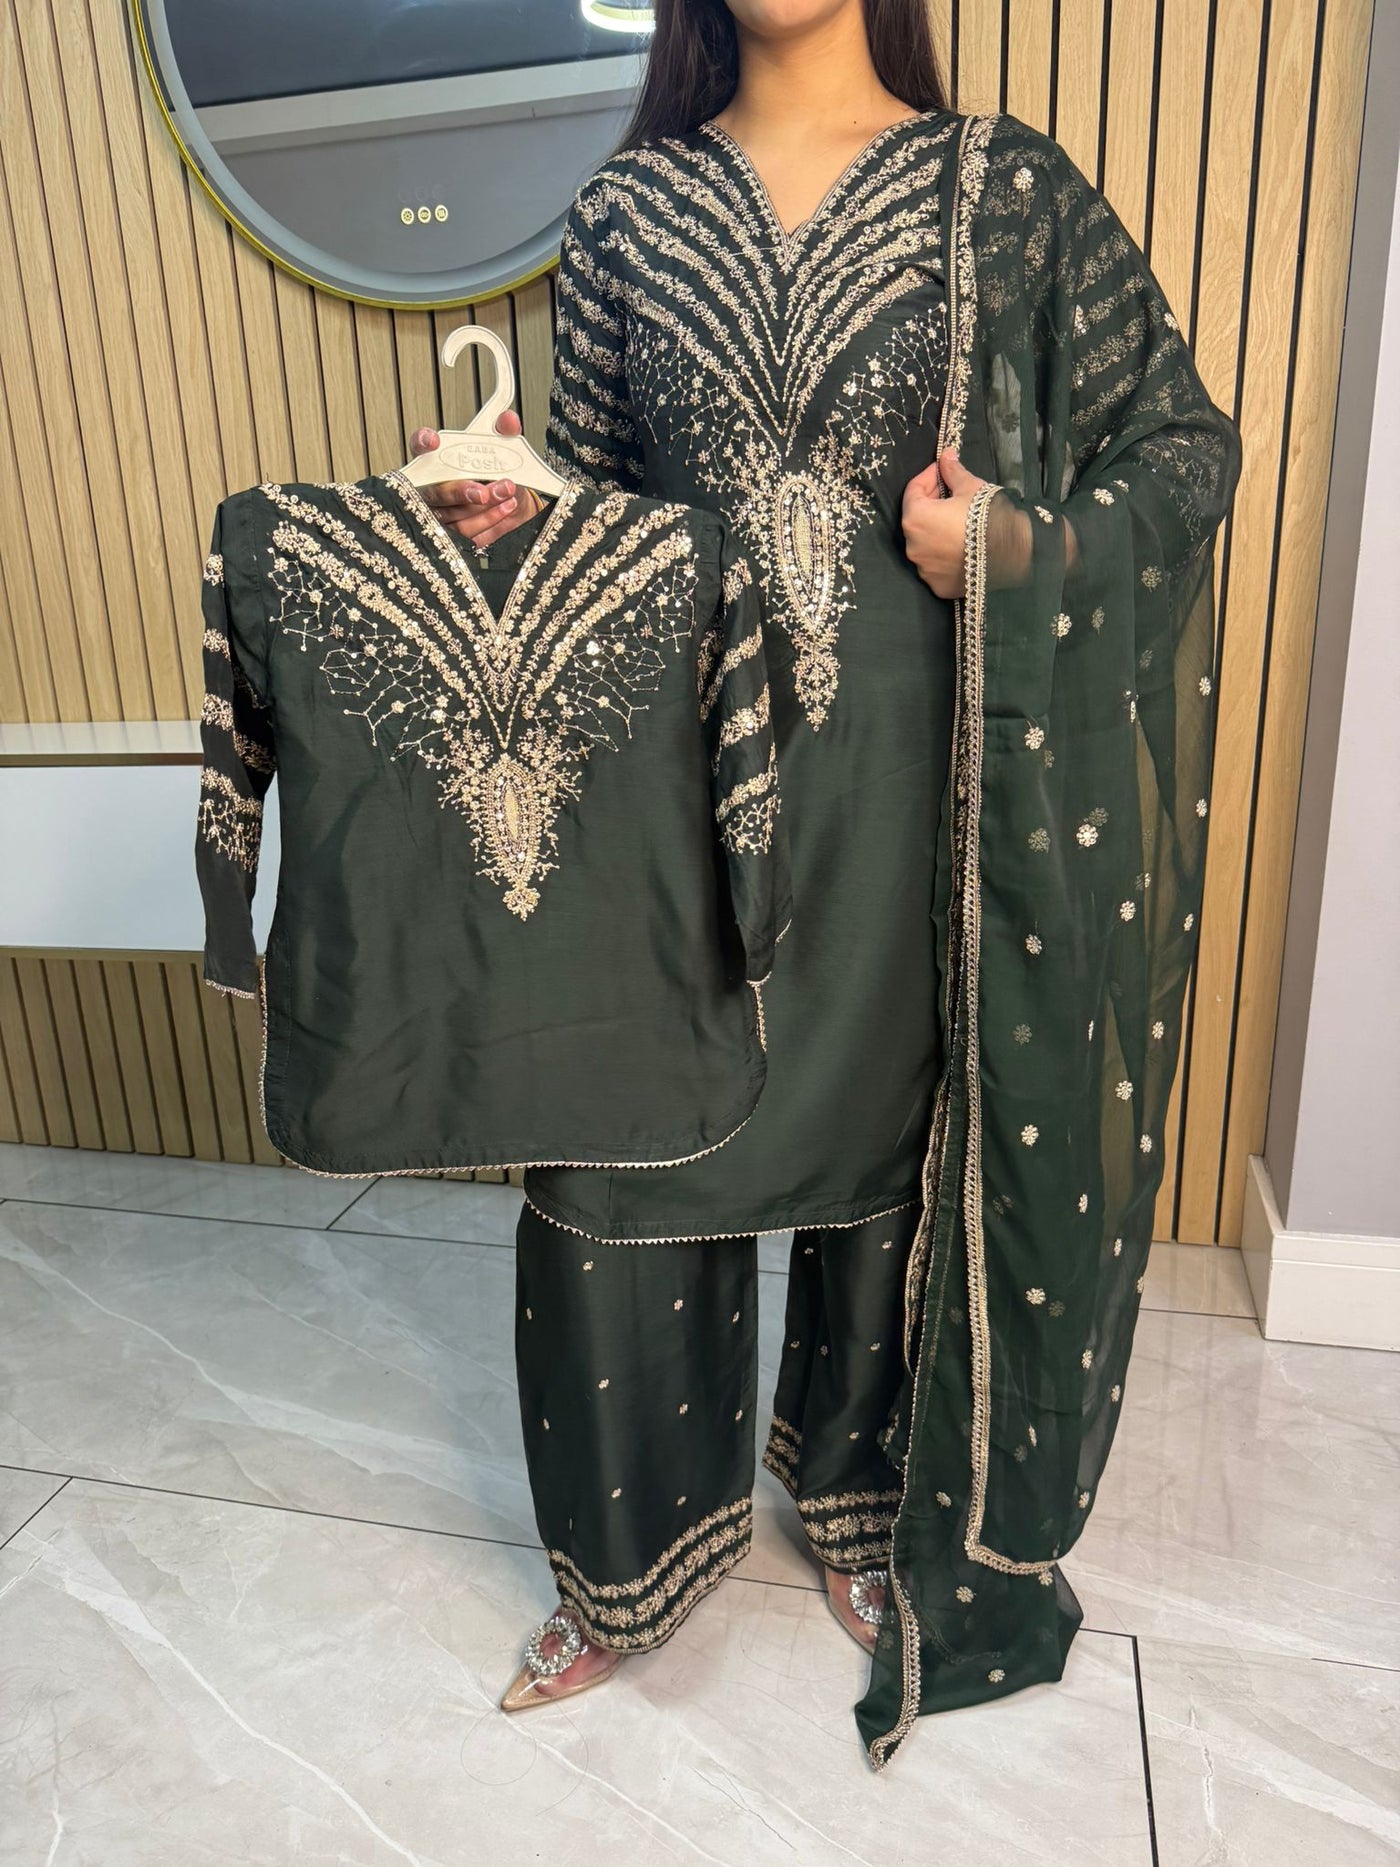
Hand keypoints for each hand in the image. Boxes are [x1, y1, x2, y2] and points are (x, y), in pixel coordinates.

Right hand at [408, 408, 541, 546]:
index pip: (420, 449)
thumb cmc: (496, 475)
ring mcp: (441, 514)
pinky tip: (505, 508)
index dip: (423, 444)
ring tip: (506, 494)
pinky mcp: (454, 536)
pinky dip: (489, 521)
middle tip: (483, 490)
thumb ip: (505, 433)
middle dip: (460, 490)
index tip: (434, 442)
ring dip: (482, 508)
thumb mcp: (504, 451)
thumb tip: (508, 420)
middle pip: (435, 491)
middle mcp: (433, 488)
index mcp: (437, 460)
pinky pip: (466, 533)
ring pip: (452, 515)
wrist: (513, 505)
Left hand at [900, 446, 994, 598]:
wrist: (1012, 554)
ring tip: (957, 520)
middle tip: (950, 492)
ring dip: (936, 530)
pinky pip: (936, 564)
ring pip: (925, 543)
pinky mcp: (937, 585)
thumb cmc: (988, 516)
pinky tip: (960, 544)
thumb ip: (953, 472)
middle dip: (931, 503)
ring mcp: (924, 569)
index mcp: (915, 518)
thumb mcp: (970, 487)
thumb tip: (946, 456)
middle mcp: (913, 546)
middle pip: (917, 518)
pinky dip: (944, 553)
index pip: (913, 491)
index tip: (940, 470)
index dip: (927, 477)